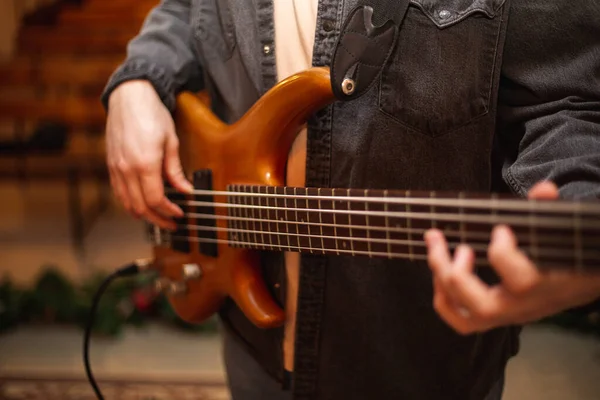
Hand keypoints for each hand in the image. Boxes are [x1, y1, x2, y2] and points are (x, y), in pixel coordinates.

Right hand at [106, 80, 193, 229]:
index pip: (156, 200)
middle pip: (140, 207)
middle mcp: (126, 169)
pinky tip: (143, 205)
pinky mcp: (110, 165)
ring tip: (159, 218)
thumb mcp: (171, 141)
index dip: (169, 211)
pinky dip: (130, 203)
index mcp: (144, 164)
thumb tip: (186, 190)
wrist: (129, 96)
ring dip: (143, 215)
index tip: (181, 214)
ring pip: (126, 203)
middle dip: (158, 219)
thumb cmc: (153, 114)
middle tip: (173, 224)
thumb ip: (176, 170)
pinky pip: (119, 192)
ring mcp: (115, 168)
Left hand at [424, 181, 599, 334]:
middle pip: (484, 307)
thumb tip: (544, 190)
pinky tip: (440, 270)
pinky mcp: (494, 317)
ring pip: (467, 319)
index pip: (523, 282)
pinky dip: (443, 299)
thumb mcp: (564, 232)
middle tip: (452, 244)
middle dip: (456, 274)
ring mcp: (507, 315)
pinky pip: (461, 321)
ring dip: (443, 284)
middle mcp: (525, 307)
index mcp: (547, 287)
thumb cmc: (569, 253)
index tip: (500, 230)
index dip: (504, 254)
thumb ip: (550, 211)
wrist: (583, 283)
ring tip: (439, 250)